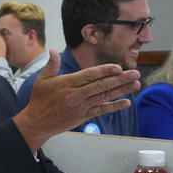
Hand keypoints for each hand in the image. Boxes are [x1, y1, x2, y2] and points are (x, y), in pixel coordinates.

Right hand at [13, 49, 140, 151]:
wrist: (36, 123)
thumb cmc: (39, 100)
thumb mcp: (42, 81)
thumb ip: (51, 65)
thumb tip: (52, 50)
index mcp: (66, 84)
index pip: (89, 75)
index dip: (104, 71)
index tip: (118, 67)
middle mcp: (74, 95)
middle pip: (100, 85)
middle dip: (119, 79)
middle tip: (134, 73)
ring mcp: (80, 106)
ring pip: (104, 97)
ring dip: (121, 90)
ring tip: (136, 84)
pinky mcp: (83, 116)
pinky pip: (101, 110)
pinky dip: (114, 106)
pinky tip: (126, 102)